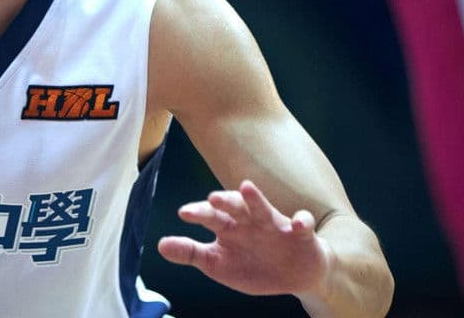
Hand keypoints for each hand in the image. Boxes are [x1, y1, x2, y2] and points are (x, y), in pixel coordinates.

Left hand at [157, 180, 332, 297]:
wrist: (294, 275)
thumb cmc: (251, 264)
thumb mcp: (217, 264)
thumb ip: (191, 253)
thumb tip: (160, 245)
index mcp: (229, 226)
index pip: (211, 216)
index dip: (198, 212)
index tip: (184, 213)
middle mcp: (250, 221)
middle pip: (235, 206)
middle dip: (224, 201)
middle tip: (212, 198)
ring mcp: (275, 225)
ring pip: (264, 209)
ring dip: (256, 199)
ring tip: (247, 187)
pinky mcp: (301, 235)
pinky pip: (303, 225)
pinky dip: (301, 222)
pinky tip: (296, 224)